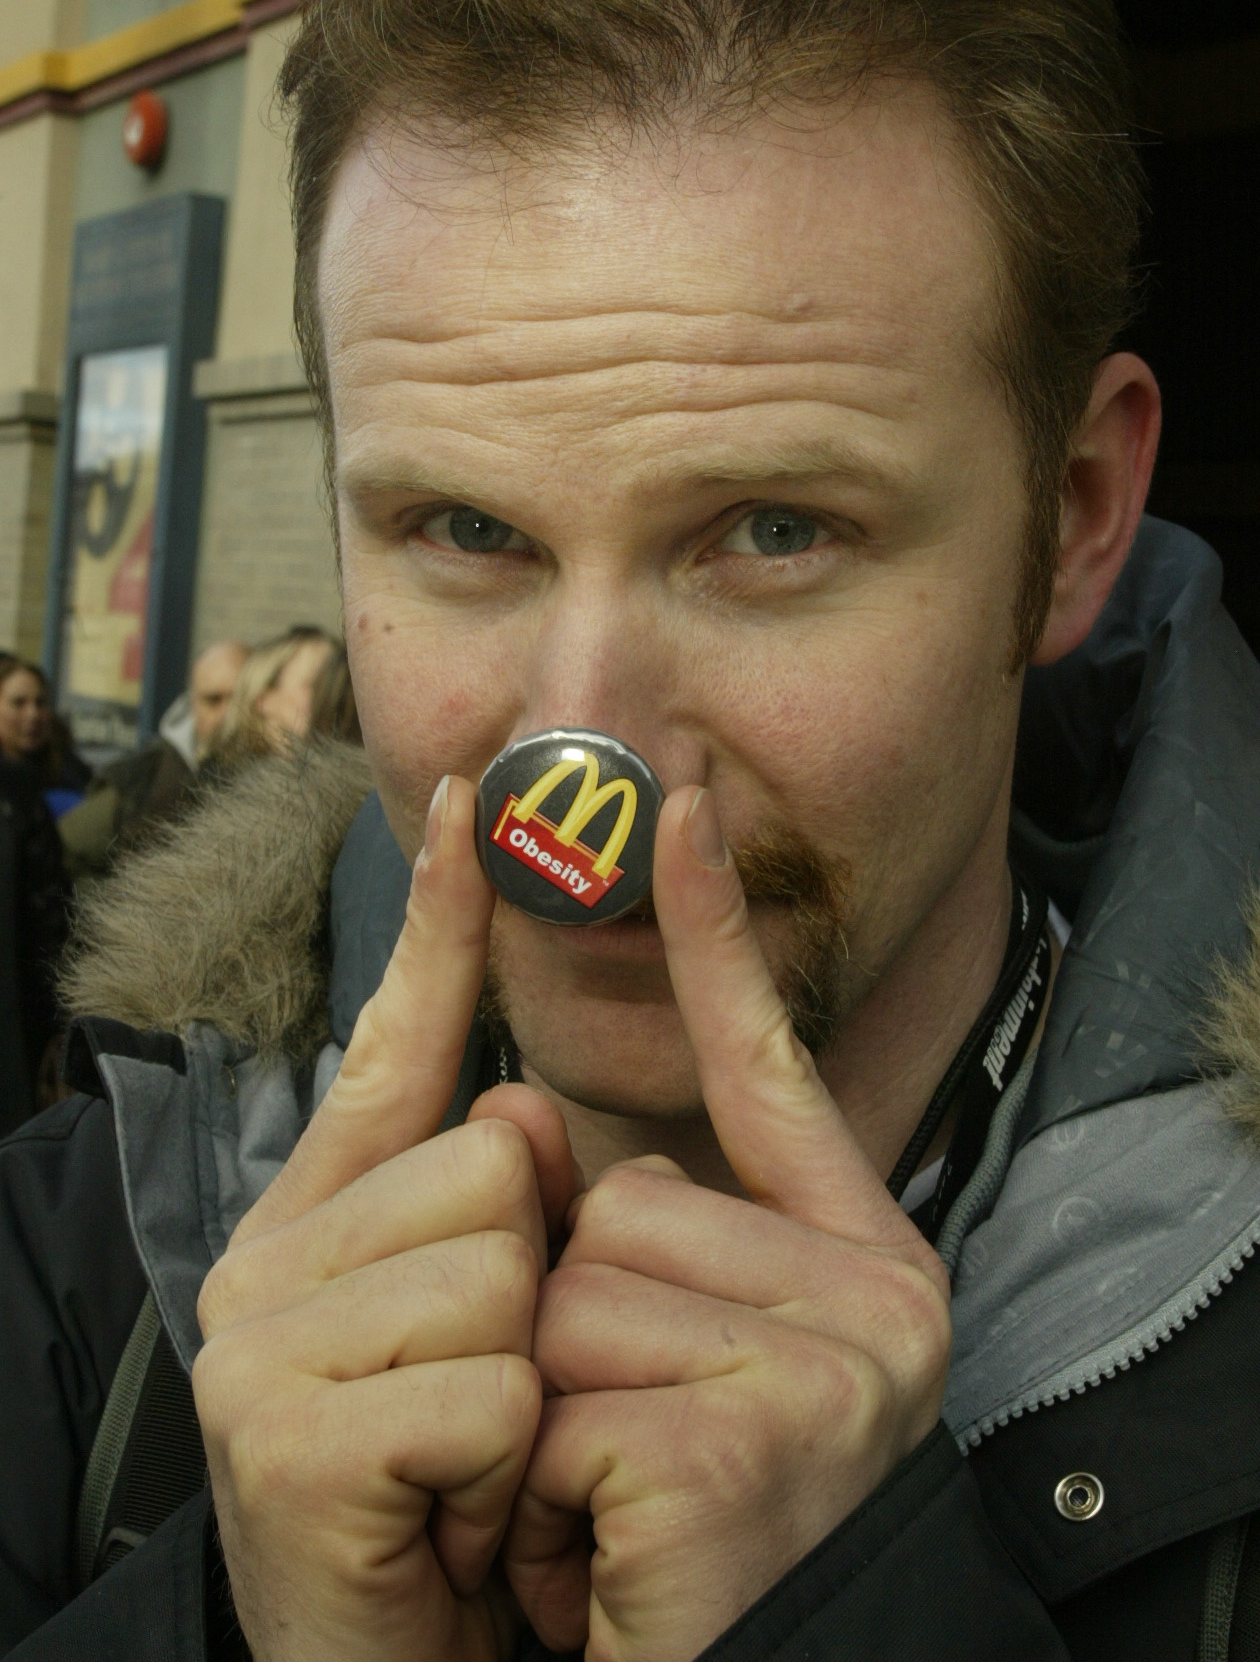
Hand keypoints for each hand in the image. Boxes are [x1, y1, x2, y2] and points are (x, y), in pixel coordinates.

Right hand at [193, 777, 578, 1661]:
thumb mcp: (470, 1338)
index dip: (437, 924)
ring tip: (463, 1469)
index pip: (392, 1045)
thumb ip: (485, 1214)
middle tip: (476, 1408)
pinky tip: (447, 1520)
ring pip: (499, 1269)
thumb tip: (524, 1118)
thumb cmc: (441, 1498)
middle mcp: (269, 1254)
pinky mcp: (281, 1434)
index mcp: (321, 1216)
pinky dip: (501, 1466)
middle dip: (528, 1295)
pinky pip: (487, 1386)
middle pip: (494, 1165)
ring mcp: (260, 1341)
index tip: (463, 801)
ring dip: (519, 1388)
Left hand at [504, 786, 950, 1661]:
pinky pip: (559, 1399)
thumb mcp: (677, 1366)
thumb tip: (532, 1120)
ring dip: (547, 1424)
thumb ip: (641, 1240)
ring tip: (613, 1519)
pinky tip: (607, 1563)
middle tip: (624, 1462)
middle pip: (615, 1206)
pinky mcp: (757, 1438)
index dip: (713, 935)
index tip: (677, 806)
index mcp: (856, 1256)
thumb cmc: (688, 1542)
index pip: (767, 1067)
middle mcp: (876, 1292)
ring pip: (572, 1296)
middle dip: (570, 1338)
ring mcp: (832, 1362)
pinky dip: (541, 1497)